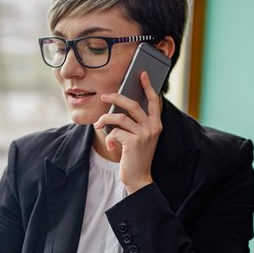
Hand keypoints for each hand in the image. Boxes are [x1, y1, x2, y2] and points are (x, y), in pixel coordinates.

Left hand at [94, 71, 162, 193]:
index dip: (148, 86)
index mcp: (156, 124)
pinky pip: (114, 132)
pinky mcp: (133, 142)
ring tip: (98, 124)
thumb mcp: (138, 138)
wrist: (139, 178)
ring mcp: (144, 134)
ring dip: (105, 119)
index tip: (141, 74)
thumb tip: (117, 108)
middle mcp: (153, 127)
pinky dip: (109, 138)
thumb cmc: (135, 157)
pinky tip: (111, 146)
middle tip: (103, 96)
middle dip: (116, 97)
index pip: (153, 101)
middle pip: (132, 104)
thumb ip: (134, 123)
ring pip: (119, 117)